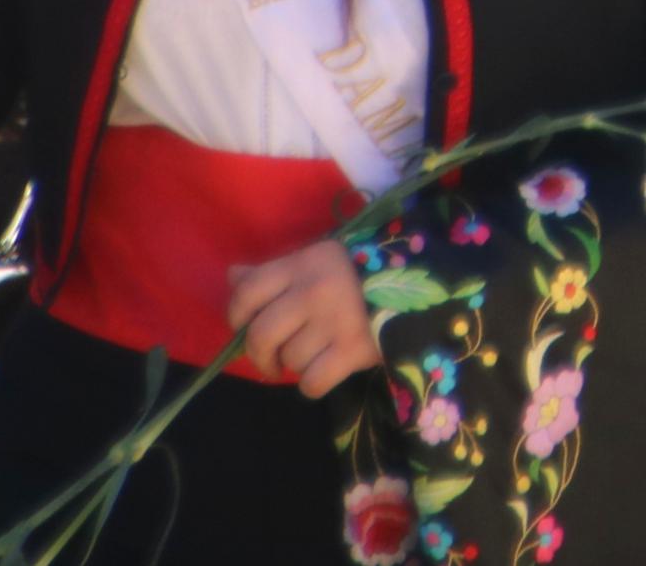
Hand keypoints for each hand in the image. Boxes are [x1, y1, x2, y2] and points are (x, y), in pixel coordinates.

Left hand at [229, 237, 379, 393]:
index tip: (245, 326)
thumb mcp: (313, 262)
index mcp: (303, 264)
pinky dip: (313, 383)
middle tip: (271, 359)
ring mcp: (334, 321)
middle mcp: (314, 291)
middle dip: (260, 355)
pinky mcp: (352, 350)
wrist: (413, 290)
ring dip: (295, 365)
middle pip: (262, 335)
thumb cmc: (352, 277)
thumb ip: (272, 271)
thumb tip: (232, 276)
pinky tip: (324, 370)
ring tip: (312, 353)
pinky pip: (311, 382)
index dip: (237, 315)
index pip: (247, 291)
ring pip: (289, 360)